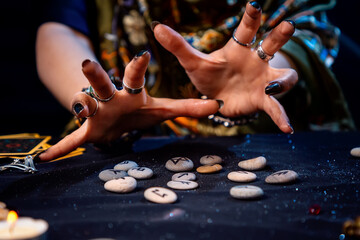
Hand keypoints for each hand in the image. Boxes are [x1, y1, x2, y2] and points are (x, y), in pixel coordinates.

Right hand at [39, 51, 220, 160]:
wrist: (115, 116)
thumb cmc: (140, 109)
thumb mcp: (163, 109)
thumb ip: (188, 106)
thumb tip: (218, 106)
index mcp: (131, 92)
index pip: (134, 76)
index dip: (138, 66)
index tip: (144, 54)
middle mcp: (111, 98)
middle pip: (102, 83)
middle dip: (96, 75)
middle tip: (88, 62)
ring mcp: (98, 114)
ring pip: (84, 105)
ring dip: (79, 105)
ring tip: (77, 109)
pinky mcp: (88, 131)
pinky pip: (74, 140)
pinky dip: (62, 148)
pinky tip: (45, 158)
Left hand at [152, 1, 297, 132]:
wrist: (218, 98)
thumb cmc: (210, 75)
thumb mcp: (193, 63)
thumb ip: (178, 46)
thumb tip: (156, 26)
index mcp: (238, 49)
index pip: (246, 30)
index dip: (251, 17)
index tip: (253, 4)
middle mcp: (256, 61)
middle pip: (272, 45)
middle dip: (279, 36)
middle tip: (288, 26)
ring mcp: (263, 81)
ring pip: (283, 76)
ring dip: (284, 80)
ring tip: (272, 88)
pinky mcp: (262, 100)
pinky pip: (276, 107)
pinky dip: (282, 117)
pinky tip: (287, 129)